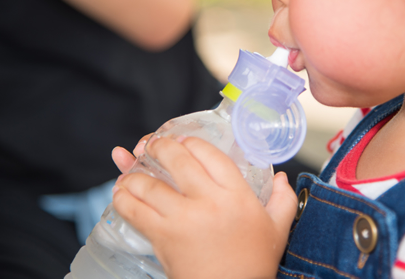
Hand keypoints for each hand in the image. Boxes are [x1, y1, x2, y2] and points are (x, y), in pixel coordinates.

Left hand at [112, 136, 297, 278]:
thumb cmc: (253, 264)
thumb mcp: (277, 229)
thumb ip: (283, 199)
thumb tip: (281, 178)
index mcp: (237, 195)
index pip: (210, 154)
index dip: (192, 142)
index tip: (184, 141)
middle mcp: (208, 201)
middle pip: (177, 160)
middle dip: (159, 146)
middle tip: (152, 145)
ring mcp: (182, 218)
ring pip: (150, 184)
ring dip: (135, 174)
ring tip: (130, 170)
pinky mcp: (163, 237)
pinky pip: (135, 210)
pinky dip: (123, 198)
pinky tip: (121, 191)